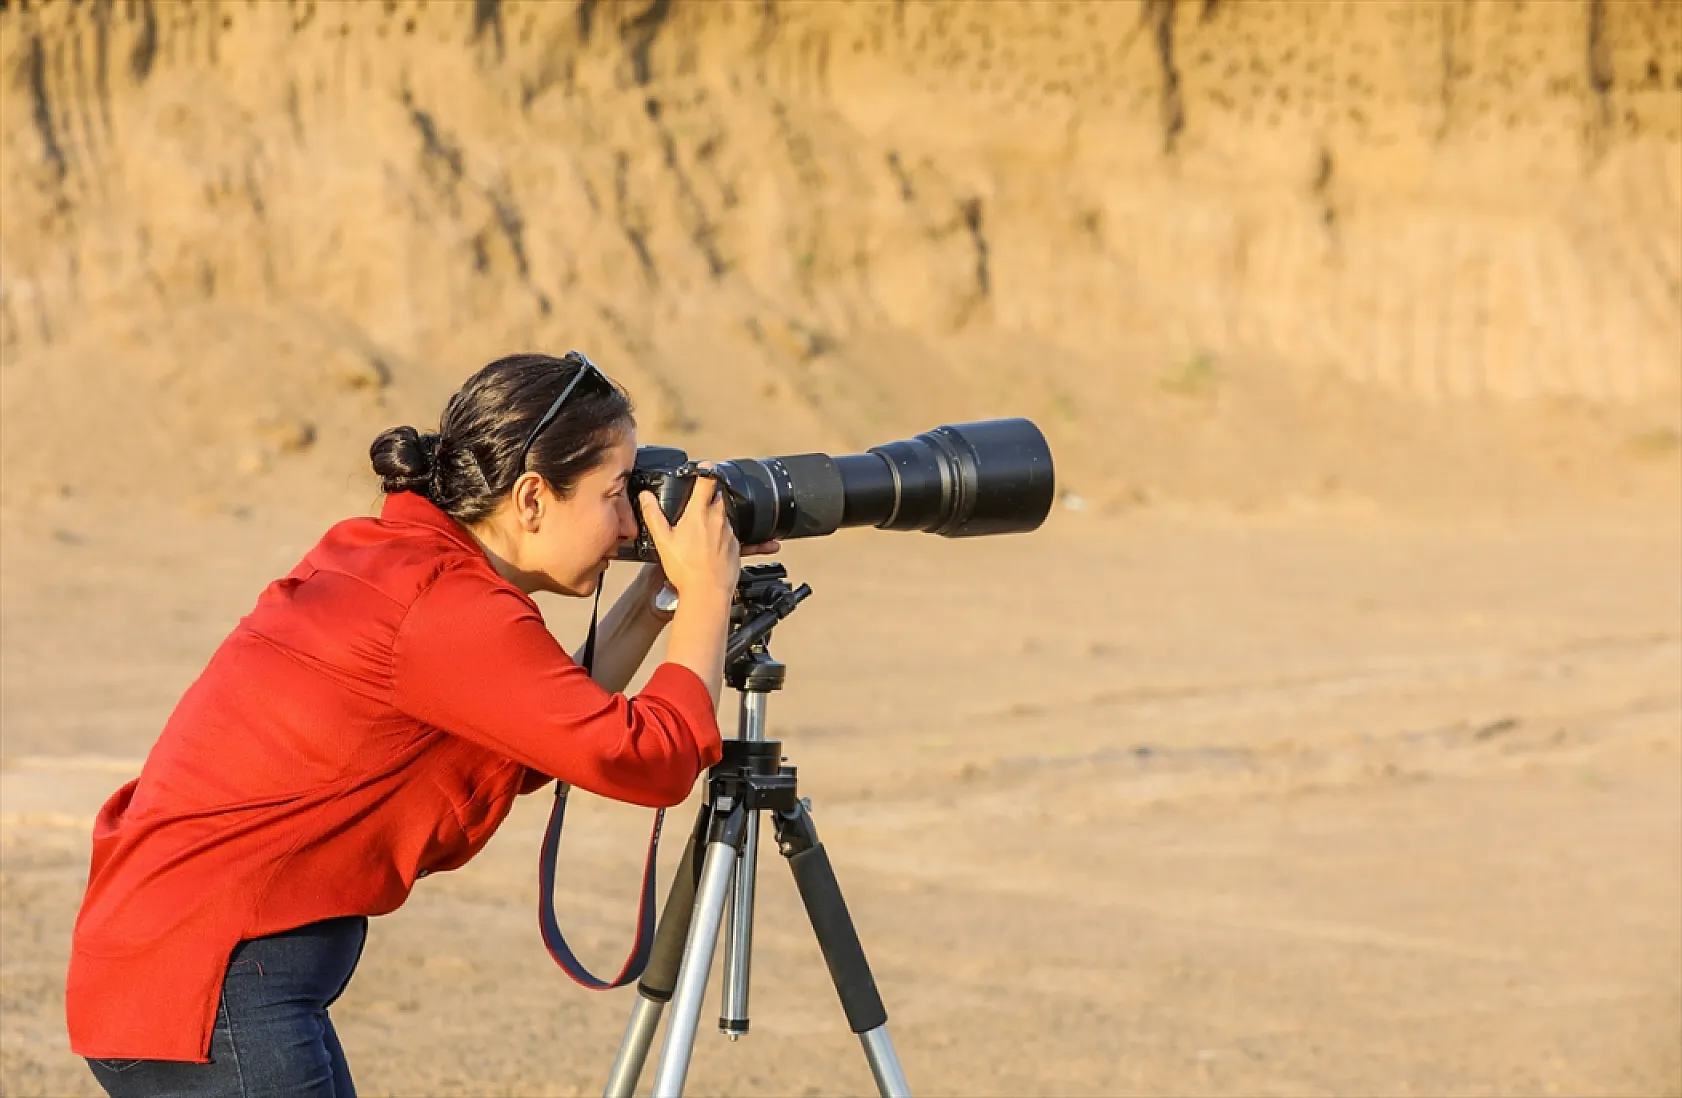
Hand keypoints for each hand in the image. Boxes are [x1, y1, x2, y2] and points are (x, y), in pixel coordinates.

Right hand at [638, 479, 739, 607]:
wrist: (707, 593)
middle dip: (709, 497)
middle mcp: (719, 518)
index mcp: (700, 512)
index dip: (706, 470)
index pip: (708, 480)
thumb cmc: (685, 568)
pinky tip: (710, 548)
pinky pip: (731, 534)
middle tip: (695, 506)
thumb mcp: (663, 541)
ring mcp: (730, 532)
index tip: (704, 467)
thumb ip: (653, 515)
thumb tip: (645, 497)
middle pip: (718, 497)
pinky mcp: (737, 546)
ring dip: (715, 518)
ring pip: (724, 516)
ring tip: (700, 534)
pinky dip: (721, 536)